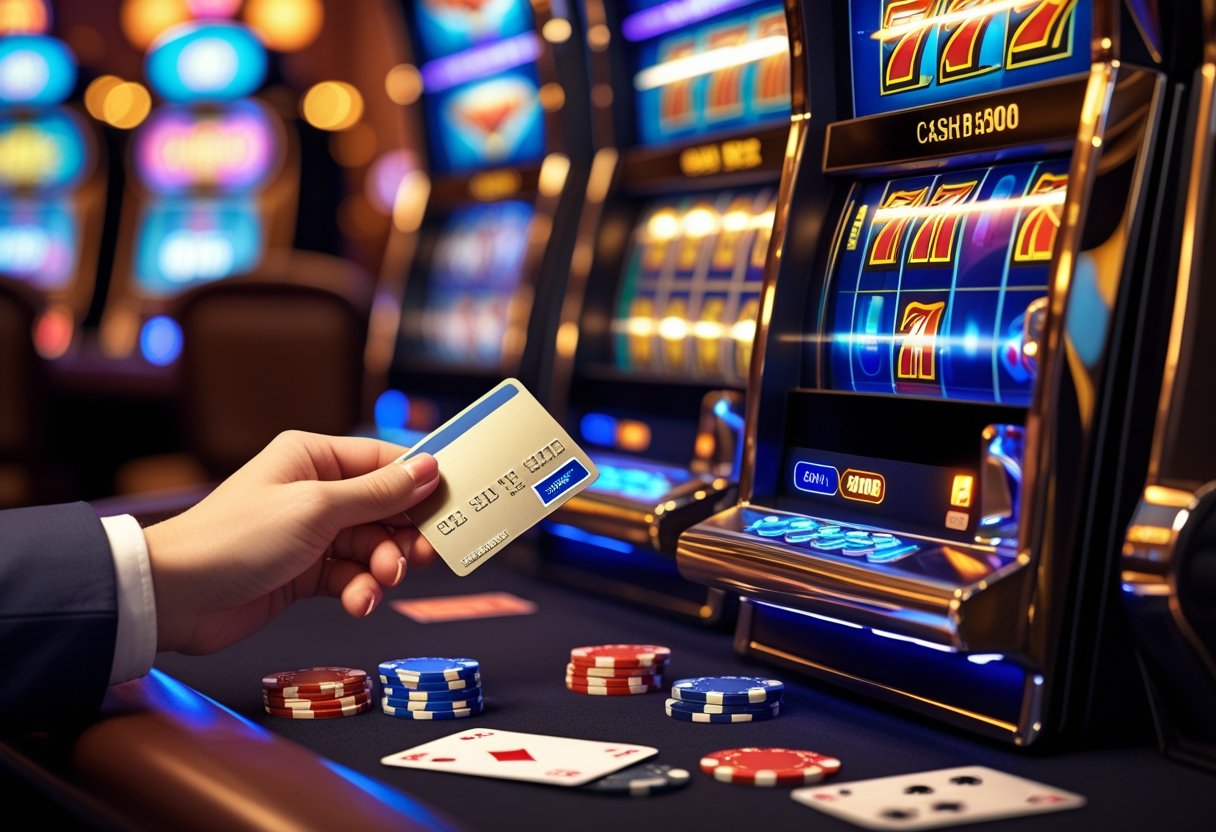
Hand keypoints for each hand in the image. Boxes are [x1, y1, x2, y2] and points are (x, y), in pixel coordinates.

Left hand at [143, 431, 440, 654]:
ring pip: (373, 547)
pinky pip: (353, 576)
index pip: (385, 461)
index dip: (421, 482)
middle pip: (386, 508)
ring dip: (384, 568)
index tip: (455, 504)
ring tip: (380, 583)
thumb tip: (430, 468)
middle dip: (405, 535)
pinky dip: (362, 590)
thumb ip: (379, 492)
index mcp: (314, 458)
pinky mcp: (307, 573)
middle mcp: (316, 491)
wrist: (177, 597)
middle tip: (423, 556)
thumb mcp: (317, 508)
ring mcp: (312, 534)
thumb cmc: (237, 537)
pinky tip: (359, 602)